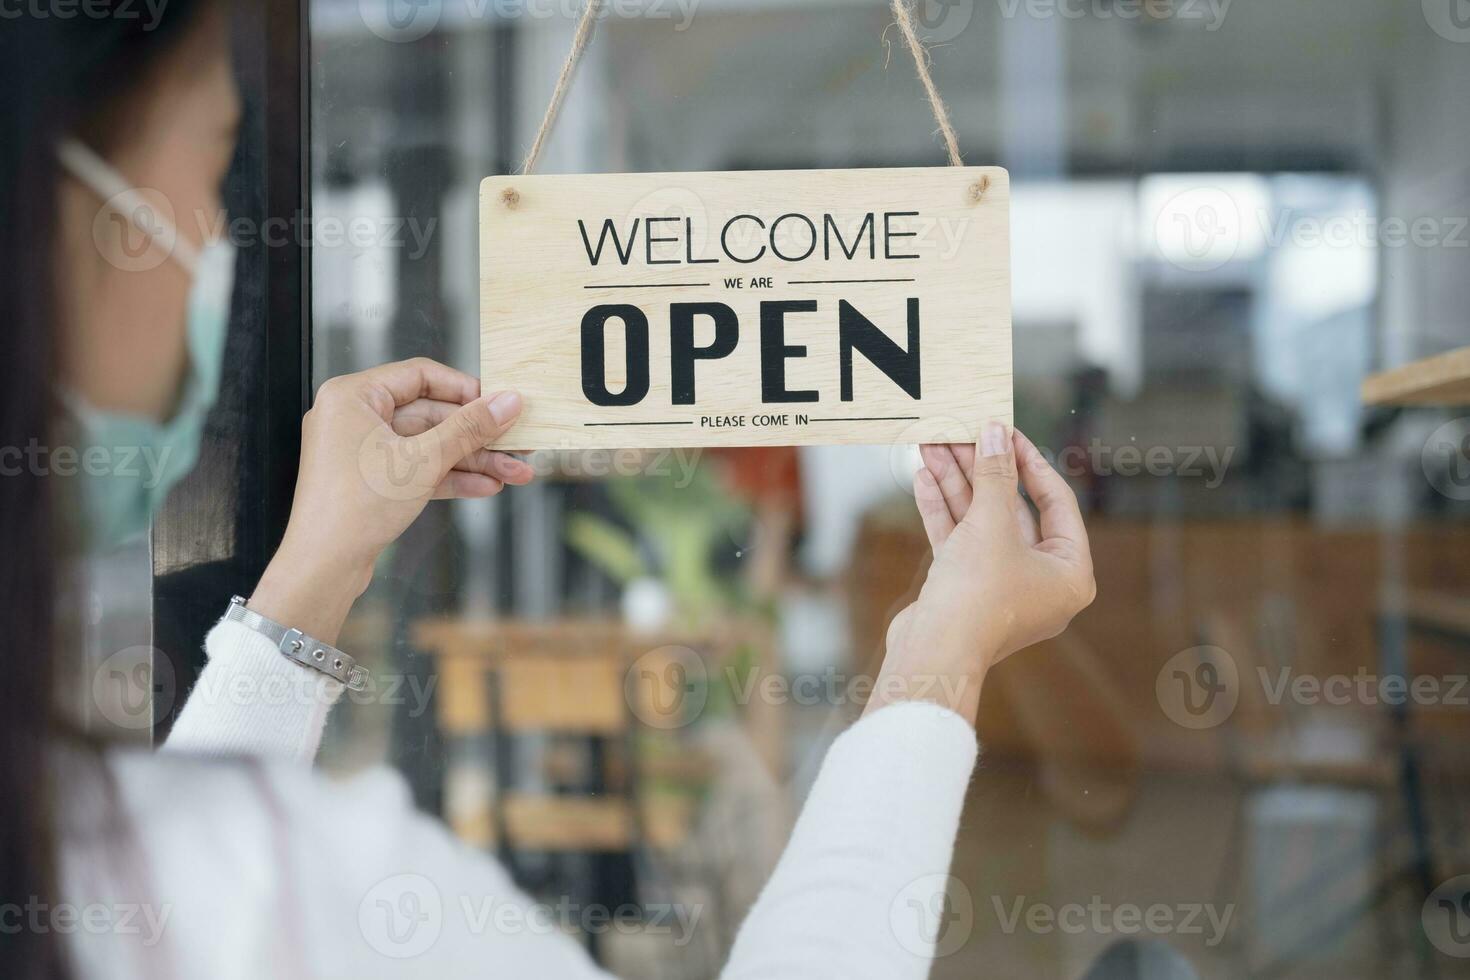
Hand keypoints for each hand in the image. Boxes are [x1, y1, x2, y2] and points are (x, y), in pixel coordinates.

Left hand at [249, 358, 532, 642]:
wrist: (323, 566)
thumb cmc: (354, 507)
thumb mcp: (423, 461)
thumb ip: (469, 428)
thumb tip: (507, 402)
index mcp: (353, 396)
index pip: (421, 375)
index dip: (465, 389)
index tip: (500, 403)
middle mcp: (355, 417)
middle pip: (431, 415)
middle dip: (477, 436)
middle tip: (517, 445)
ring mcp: (362, 451)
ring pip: (429, 445)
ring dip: (472, 460)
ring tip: (513, 474)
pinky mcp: (372, 480)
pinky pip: (417, 468)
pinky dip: (450, 477)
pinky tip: (486, 486)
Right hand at [866, 423, 1095, 725]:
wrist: (934, 651)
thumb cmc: (978, 595)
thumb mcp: (992, 523)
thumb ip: (995, 475)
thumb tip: (995, 433)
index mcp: (1069, 572)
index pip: (1056, 501)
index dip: (1029, 461)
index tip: (1006, 432)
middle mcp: (1040, 580)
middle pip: (1012, 509)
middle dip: (982, 470)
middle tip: (961, 434)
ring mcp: (1001, 586)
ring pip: (981, 522)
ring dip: (956, 484)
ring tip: (934, 446)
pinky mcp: (965, 590)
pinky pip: (960, 541)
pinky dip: (943, 511)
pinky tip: (924, 478)